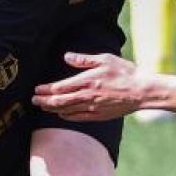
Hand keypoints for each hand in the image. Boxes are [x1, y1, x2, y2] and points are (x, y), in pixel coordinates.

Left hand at [32, 52, 149, 120]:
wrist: (141, 91)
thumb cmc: (125, 72)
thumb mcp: (105, 59)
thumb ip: (84, 60)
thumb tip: (66, 57)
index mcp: (87, 81)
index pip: (60, 88)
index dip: (46, 90)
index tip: (36, 90)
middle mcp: (87, 96)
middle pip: (59, 101)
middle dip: (44, 101)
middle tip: (33, 101)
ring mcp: (93, 107)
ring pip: (66, 111)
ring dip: (52, 109)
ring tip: (43, 107)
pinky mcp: (99, 115)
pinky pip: (78, 118)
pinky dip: (66, 116)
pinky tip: (61, 114)